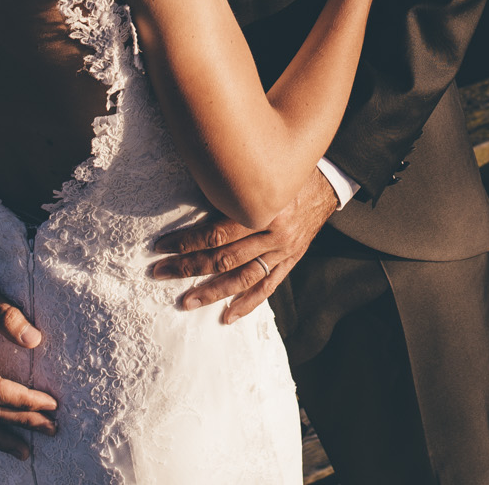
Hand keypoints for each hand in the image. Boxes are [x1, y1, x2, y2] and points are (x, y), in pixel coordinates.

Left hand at [148, 167, 339, 323]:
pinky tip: (227, 315)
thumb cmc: (288, 172)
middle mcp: (274, 235)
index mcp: (264, 210)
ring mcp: (283, 251)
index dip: (186, 241)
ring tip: (186, 302)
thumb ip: (234, 190)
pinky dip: (247, 303)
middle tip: (160, 272)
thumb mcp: (262, 174)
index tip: (161, 246)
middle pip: (224, 258)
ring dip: (212, 292)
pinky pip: (267, 286)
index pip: (217, 233)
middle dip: (188, 266)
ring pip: (242, 278)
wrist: (328, 183)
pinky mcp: (290, 261)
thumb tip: (192, 197)